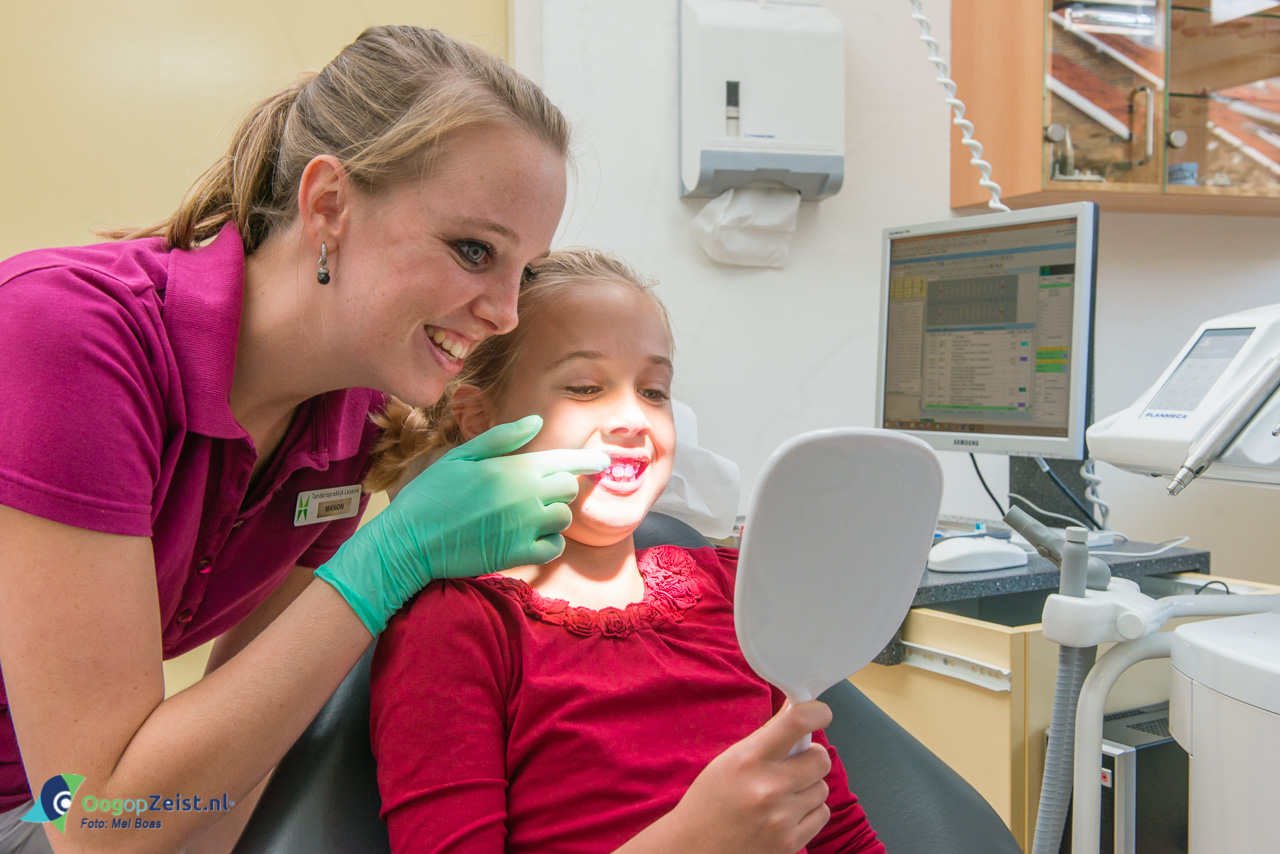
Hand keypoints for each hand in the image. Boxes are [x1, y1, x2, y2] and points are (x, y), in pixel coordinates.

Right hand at [315, 415, 607, 634]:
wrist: (410, 541)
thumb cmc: (432, 494)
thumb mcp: (461, 456)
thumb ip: (502, 438)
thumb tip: (537, 421)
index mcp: (514, 468)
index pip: (564, 462)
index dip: (587, 461)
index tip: (602, 462)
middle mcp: (526, 496)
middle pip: (568, 489)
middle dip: (558, 488)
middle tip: (537, 492)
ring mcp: (525, 527)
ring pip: (563, 518)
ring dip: (552, 515)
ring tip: (527, 515)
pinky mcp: (518, 554)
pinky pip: (554, 547)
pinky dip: (549, 542)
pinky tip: (530, 537)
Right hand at [664, 701, 833, 853]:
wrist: (694, 848)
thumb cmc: (711, 799)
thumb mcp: (731, 759)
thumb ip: (767, 737)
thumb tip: (798, 708)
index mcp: (750, 759)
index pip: (796, 723)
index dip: (817, 712)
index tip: (820, 712)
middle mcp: (768, 788)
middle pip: (821, 759)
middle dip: (812, 757)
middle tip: (795, 762)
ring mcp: (781, 818)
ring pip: (822, 788)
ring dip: (808, 787)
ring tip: (782, 793)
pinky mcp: (790, 842)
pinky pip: (822, 813)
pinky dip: (809, 811)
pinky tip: (786, 813)